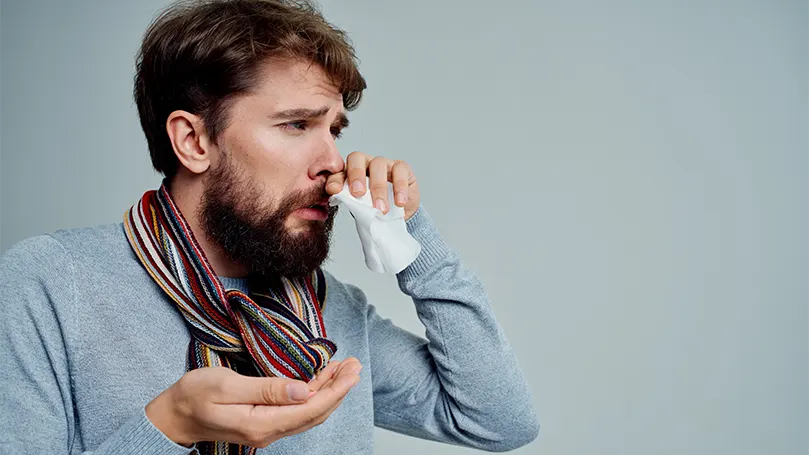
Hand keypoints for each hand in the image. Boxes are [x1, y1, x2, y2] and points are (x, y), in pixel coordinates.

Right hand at [145, 357, 361, 447]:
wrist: (172, 417)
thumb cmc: (193, 397)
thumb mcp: (226, 386)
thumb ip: (266, 389)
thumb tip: (303, 390)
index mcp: (261, 424)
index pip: (310, 408)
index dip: (335, 390)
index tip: (351, 372)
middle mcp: (268, 431)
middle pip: (315, 412)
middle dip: (339, 389)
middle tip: (356, 366)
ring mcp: (266, 429)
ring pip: (308, 412)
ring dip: (329, 391)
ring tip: (345, 370)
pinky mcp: (263, 422)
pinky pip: (297, 411)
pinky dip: (314, 394)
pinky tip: (321, 380)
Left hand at [325, 152, 419, 220]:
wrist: (396, 215)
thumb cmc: (373, 208)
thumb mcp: (359, 207)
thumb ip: (348, 200)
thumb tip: (335, 197)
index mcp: (350, 171)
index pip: (340, 170)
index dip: (336, 178)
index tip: (334, 191)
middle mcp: (366, 163)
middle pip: (357, 158)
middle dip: (356, 175)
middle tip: (358, 193)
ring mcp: (384, 163)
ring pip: (378, 164)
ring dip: (378, 187)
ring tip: (381, 208)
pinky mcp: (402, 167)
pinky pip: (400, 170)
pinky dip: (400, 187)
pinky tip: (399, 202)